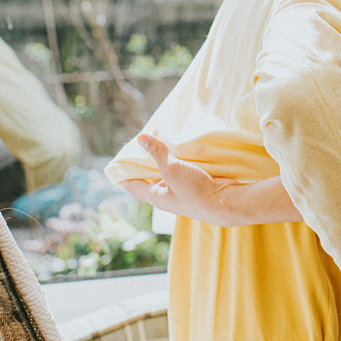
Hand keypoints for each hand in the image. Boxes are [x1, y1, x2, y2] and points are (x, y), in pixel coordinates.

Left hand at [120, 134, 243, 225]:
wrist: (224, 202)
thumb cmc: (194, 190)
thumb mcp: (172, 169)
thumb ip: (157, 153)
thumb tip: (141, 138)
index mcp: (156, 196)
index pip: (133, 186)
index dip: (124, 175)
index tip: (116, 165)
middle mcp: (167, 196)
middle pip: (150, 179)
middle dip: (145, 165)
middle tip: (141, 146)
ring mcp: (182, 192)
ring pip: (168, 175)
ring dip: (164, 162)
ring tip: (161, 144)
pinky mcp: (196, 187)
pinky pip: (182, 173)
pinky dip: (179, 163)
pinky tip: (182, 152)